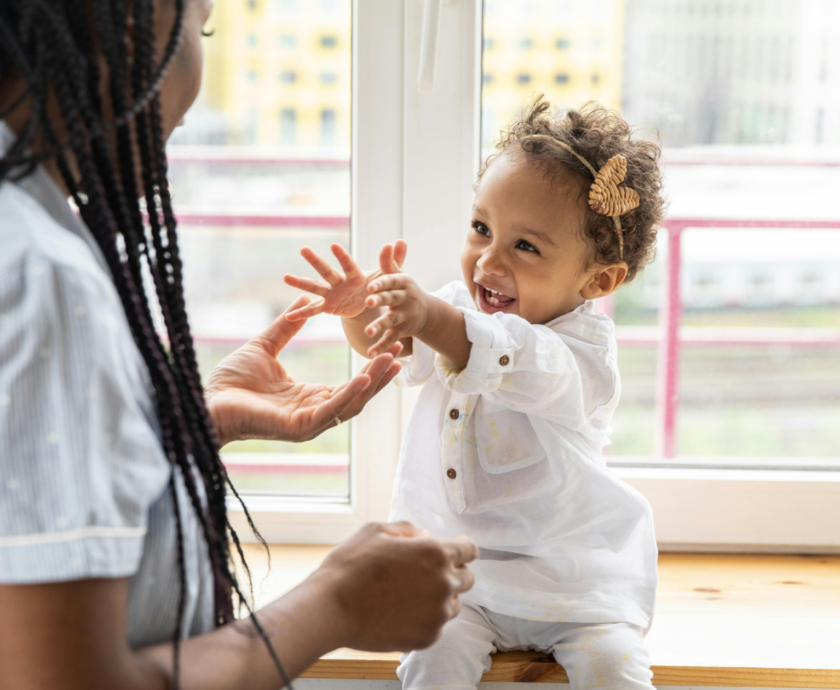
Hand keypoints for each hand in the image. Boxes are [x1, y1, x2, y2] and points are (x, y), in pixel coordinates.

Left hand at [204, 295, 401, 446]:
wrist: (206, 400)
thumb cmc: (231, 380)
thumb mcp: (265, 346)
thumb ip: (286, 327)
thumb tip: (303, 303)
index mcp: (309, 398)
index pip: (351, 385)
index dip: (371, 368)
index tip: (387, 347)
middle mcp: (314, 413)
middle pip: (358, 396)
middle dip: (381, 375)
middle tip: (399, 351)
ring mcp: (308, 423)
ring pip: (350, 404)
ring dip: (373, 383)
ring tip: (390, 360)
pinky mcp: (298, 428)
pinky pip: (330, 411)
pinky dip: (349, 395)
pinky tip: (364, 378)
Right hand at [283, 241, 406, 321]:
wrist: (371, 301)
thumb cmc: (380, 285)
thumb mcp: (390, 276)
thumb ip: (395, 260)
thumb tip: (400, 241)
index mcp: (355, 274)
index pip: (349, 264)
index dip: (342, 256)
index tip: (334, 245)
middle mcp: (340, 281)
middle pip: (327, 270)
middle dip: (316, 261)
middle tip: (303, 249)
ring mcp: (332, 293)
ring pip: (315, 286)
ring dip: (300, 282)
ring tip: (285, 277)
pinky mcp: (329, 306)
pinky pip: (314, 310)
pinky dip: (302, 314)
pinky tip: (288, 317)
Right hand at [312, 522, 476, 651]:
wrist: (330, 608)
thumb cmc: (350, 566)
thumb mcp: (375, 530)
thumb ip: (407, 530)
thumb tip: (424, 535)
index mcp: (435, 553)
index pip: (470, 549)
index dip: (460, 549)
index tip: (451, 553)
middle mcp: (443, 583)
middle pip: (467, 578)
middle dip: (451, 573)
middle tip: (423, 575)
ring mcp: (437, 614)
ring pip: (453, 604)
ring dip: (439, 598)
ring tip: (407, 596)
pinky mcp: (427, 638)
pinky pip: (437, 626)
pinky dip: (424, 620)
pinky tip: (399, 614)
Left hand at [364, 268, 430, 356]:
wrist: (427, 312)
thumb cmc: (405, 289)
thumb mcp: (400, 275)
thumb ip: (390, 262)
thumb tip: (391, 242)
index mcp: (403, 283)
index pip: (392, 281)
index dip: (382, 283)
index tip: (371, 285)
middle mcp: (405, 299)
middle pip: (391, 299)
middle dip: (380, 300)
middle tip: (368, 302)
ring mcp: (404, 316)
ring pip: (390, 320)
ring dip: (379, 326)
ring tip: (368, 332)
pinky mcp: (402, 330)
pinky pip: (391, 339)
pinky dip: (381, 346)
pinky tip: (371, 353)